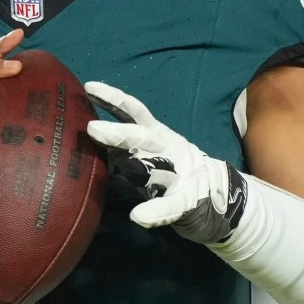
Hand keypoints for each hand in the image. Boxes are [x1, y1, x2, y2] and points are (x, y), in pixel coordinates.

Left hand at [85, 81, 244, 243]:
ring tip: (121, 167)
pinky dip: (155, 211)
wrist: (219, 195)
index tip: (89, 87)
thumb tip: (84, 139)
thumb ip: (120, 147)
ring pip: (157, 166)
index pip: (133, 112)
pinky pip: (170, 206)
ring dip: (139, 166)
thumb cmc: (171, 171)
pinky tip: (139, 216)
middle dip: (118, 132)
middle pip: (142, 136)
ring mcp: (178, 175)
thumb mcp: (145, 153)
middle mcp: (166, 149)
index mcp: (156, 135)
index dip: (113, 99)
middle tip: (92, 128)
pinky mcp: (186, 201)